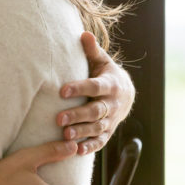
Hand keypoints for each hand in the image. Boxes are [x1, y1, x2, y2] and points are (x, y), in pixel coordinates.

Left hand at [57, 32, 135, 153]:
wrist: (126, 93)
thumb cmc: (106, 73)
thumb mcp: (102, 60)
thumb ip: (92, 50)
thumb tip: (83, 34)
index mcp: (110, 84)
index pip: (94, 86)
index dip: (79, 88)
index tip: (62, 90)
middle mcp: (112, 104)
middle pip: (95, 111)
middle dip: (77, 115)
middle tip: (58, 119)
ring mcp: (112, 120)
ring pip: (97, 128)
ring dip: (82, 133)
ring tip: (65, 136)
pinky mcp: (109, 132)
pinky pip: (101, 141)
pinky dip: (90, 147)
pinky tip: (77, 151)